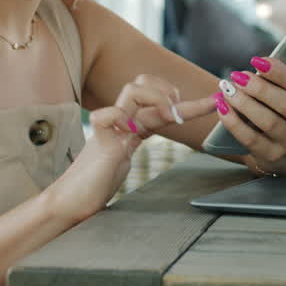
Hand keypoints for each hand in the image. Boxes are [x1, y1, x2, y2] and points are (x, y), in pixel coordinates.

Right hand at [47, 75, 215, 224]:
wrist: (69, 203)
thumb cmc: (95, 184)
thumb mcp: (121, 160)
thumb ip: (132, 144)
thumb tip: (151, 137)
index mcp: (128, 126)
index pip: (160, 102)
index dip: (191, 102)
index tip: (216, 101)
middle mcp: (120, 122)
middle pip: (141, 82)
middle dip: (167, 90)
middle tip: (176, 114)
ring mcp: (110, 130)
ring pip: (131, 90)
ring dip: (156, 98)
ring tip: (167, 117)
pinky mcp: (99, 144)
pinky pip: (106, 116)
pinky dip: (120, 118)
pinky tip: (131, 134)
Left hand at [215, 43, 285, 174]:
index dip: (280, 73)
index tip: (257, 60)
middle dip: (260, 89)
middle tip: (237, 75)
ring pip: (269, 123)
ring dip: (245, 104)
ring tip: (227, 89)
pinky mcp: (273, 157)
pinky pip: (252, 140)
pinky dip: (235, 123)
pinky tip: (222, 108)